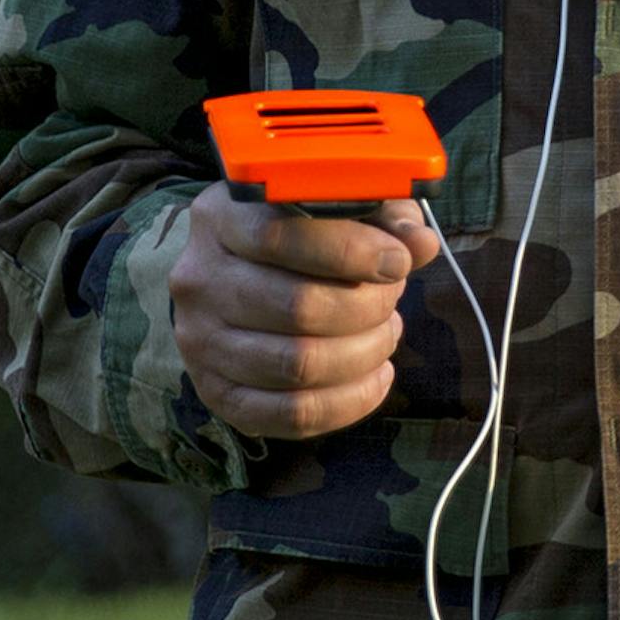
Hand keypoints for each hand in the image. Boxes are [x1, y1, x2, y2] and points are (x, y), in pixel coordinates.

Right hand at [167, 185, 440, 441]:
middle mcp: (199, 281)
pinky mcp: (217, 394)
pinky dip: (351, 401)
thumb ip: (380, 215)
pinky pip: (292, 415)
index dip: (352, 251)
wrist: (230, 279)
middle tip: (393, 297)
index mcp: (219, 218)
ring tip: (387, 332)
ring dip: (365, 352)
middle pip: (297, 307)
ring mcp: (201, 342)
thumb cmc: (295, 233)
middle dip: (367, 306)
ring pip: (299, 365)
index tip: (397, 260)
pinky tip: (377, 375)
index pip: (280, 236)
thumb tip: (420, 243)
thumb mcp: (330, 204)